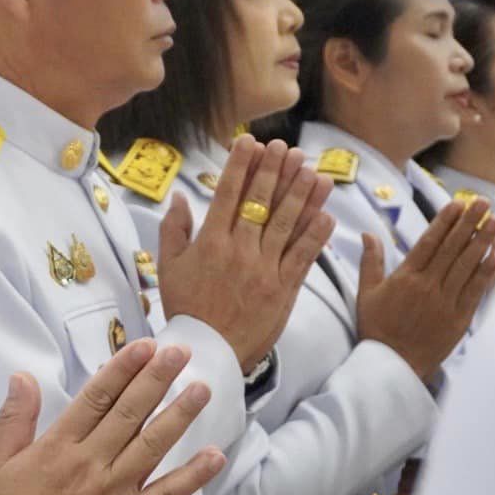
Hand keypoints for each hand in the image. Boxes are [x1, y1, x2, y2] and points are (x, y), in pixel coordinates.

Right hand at [0, 339, 225, 494]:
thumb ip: (14, 417)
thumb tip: (23, 377)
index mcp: (59, 446)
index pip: (97, 397)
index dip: (123, 368)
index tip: (144, 345)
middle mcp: (91, 463)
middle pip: (130, 413)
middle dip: (156, 378)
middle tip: (179, 351)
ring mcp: (113, 492)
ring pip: (152, 446)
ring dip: (179, 415)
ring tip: (200, 388)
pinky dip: (192, 476)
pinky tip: (214, 456)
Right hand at [157, 136, 334, 371]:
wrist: (208, 352)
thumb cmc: (185, 307)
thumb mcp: (168, 267)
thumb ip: (173, 229)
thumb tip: (179, 197)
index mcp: (210, 242)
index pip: (227, 194)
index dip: (240, 165)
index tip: (250, 142)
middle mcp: (238, 251)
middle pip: (260, 203)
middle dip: (274, 171)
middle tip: (286, 147)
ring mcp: (263, 270)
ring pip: (285, 225)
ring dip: (300, 195)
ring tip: (313, 171)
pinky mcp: (283, 290)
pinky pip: (302, 258)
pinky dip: (315, 235)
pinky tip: (326, 213)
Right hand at [358, 198, 494, 381]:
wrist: (392, 365)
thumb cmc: (376, 328)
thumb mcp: (366, 292)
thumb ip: (370, 261)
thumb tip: (368, 234)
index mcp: (405, 277)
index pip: (429, 243)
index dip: (444, 222)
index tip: (456, 205)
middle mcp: (427, 286)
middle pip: (451, 249)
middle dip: (468, 224)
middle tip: (482, 203)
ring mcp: (445, 302)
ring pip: (466, 266)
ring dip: (482, 242)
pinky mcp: (459, 318)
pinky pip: (475, 291)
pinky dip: (487, 272)